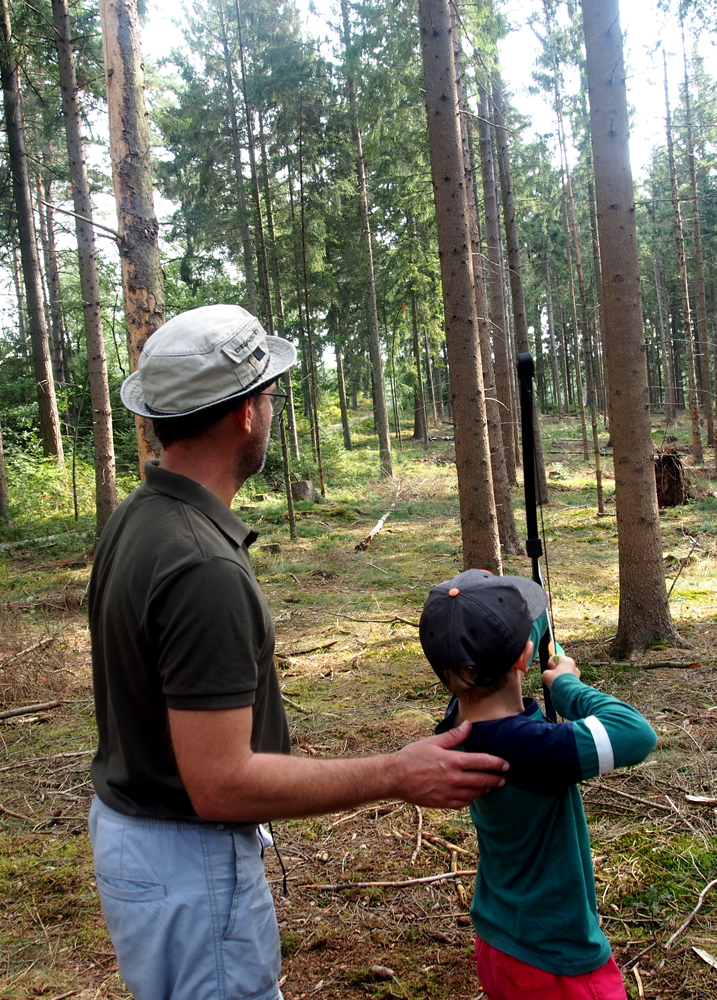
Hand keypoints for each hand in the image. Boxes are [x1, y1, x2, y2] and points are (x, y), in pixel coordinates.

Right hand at [392, 721, 508, 808]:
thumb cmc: (412, 756)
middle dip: (496, 779)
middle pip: (482, 780)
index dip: (497, 763)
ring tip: (490, 786)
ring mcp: (449, 792)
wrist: (395, 777)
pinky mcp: (443, 803)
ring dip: (485, 790)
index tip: (506, 765)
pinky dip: (471, 799)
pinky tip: (473, 795)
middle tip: (503, 778)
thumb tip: (469, 725)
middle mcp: (454, 778)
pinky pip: (463, 803)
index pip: (482, 762)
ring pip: (474, 793)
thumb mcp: (433, 742)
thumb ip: (454, 736)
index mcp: (453, 760)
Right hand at [542, 654, 579, 688]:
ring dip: (559, 678)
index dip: (551, 662)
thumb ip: (546, 672)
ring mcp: (576, 675)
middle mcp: (574, 667)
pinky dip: (563, 684)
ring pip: (564, 675)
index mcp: (567, 661)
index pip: (557, 656)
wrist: (567, 693)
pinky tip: (560, 688)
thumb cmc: (557, 681)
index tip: (550, 668)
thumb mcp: (546, 674)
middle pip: (561, 666)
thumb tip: (548, 676)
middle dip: (555, 672)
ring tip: (556, 684)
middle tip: (552, 677)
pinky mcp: (577, 684)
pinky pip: (567, 682)